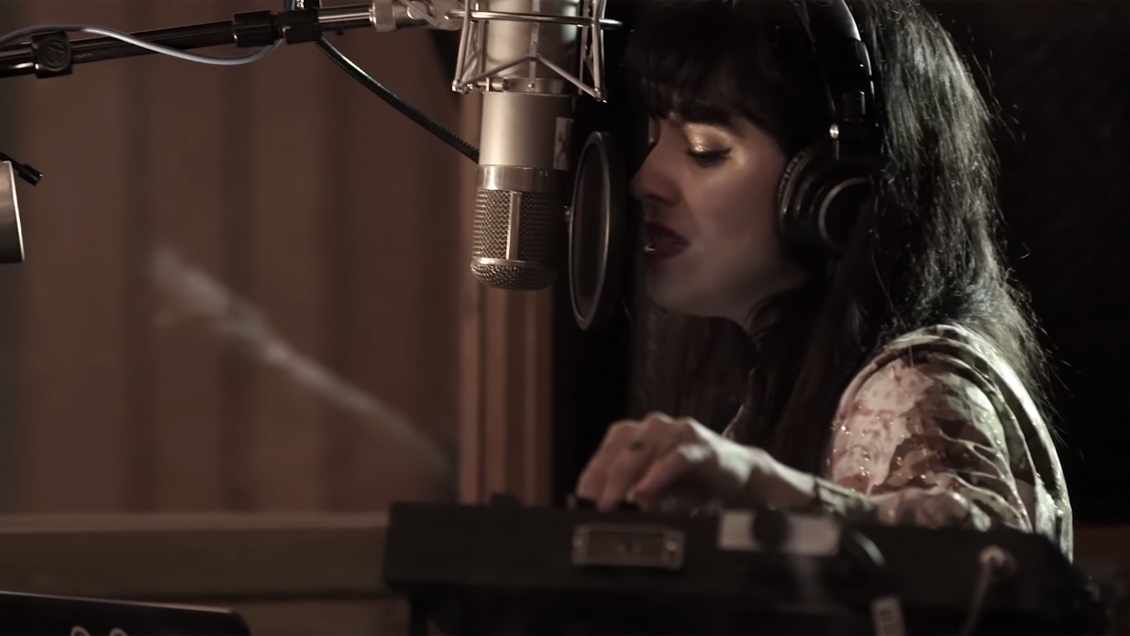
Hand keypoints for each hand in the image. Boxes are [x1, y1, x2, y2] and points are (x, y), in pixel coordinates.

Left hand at [575, 412, 775, 512]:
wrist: (738, 478)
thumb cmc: (690, 484)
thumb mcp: (654, 495)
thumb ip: (630, 501)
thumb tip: (603, 519)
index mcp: (631, 437)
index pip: (601, 459)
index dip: (590, 485)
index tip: (581, 509)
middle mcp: (650, 428)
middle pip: (618, 455)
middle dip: (606, 486)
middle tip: (600, 513)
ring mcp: (676, 432)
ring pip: (643, 452)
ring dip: (629, 482)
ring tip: (620, 506)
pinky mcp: (701, 445)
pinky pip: (676, 457)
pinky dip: (659, 475)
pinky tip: (646, 492)